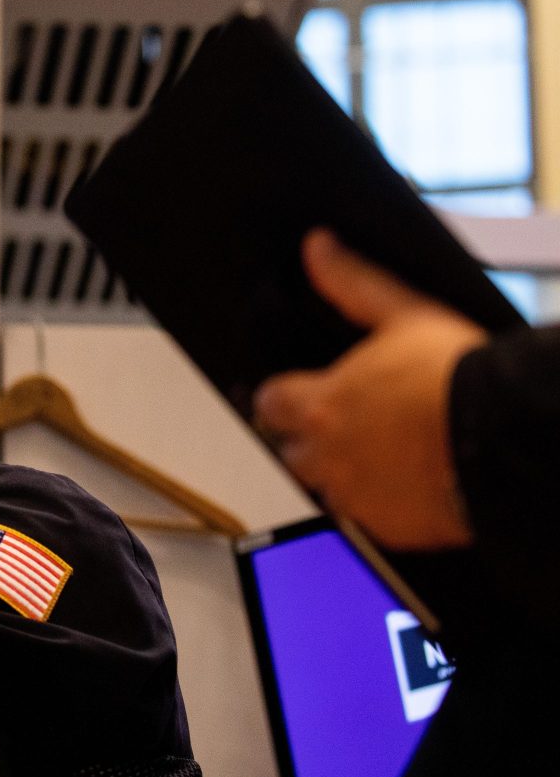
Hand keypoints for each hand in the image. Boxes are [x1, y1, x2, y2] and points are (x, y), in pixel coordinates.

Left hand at [252, 229, 486, 549]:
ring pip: (328, 490)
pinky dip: (381, 505)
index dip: (285, 397)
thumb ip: (353, 284)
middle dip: (310, 440)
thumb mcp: (405, 314)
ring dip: (343, 474)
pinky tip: (408, 484)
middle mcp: (327, 456)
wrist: (505, 437)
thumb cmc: (458, 377)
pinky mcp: (389, 528)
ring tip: (383, 456)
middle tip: (348, 425)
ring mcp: (356, 497)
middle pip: (293, 452)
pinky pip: (368, 521)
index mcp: (320, 405)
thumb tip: (317, 248)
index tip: (301, 394)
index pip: (271, 403)